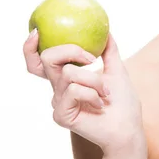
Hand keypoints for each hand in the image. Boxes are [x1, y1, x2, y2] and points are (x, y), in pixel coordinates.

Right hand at [23, 29, 144, 155]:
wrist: (127, 127)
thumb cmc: (122, 101)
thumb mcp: (117, 69)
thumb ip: (109, 51)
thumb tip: (107, 31)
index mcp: (67, 78)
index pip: (40, 61)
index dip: (30, 48)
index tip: (37, 32)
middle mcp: (58, 89)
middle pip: (47, 59)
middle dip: (71, 51)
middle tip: (92, 58)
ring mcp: (58, 102)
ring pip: (69, 73)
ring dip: (95, 80)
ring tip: (106, 92)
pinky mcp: (61, 114)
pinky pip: (74, 90)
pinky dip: (93, 93)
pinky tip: (100, 104)